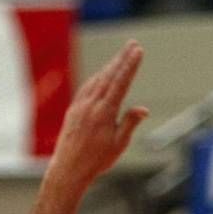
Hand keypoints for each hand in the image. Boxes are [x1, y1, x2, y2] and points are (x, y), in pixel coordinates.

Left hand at [47, 41, 148, 196]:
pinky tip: (102, 75)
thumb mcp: (118, 145)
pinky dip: (97, 78)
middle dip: (122, 58)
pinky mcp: (73, 109)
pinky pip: (87, 87)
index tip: (138, 51)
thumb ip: (129, 123)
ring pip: (97, 79)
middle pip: (109, 75)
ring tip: (121, 56)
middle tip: (132, 44)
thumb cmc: (96, 161)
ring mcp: (80, 105)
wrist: (68, 169)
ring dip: (110, 66)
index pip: (121, 83)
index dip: (130, 66)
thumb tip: (143, 109)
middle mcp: (91, 105)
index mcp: (104, 113)